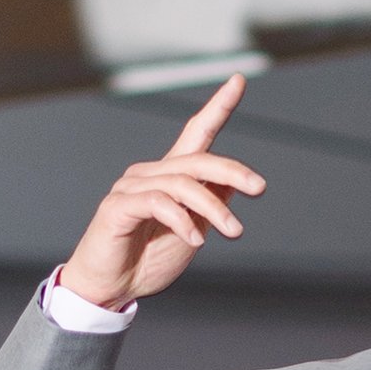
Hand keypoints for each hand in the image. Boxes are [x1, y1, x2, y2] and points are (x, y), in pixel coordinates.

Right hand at [59, 76, 266, 310]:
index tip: (238, 81)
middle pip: (197, 160)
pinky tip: (196, 240)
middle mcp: (150, 173)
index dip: (218, 107)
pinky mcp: (118, 206)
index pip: (196, 133)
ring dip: (214, 208)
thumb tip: (232, 183)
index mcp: (170, 177)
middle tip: (259, 188)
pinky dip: (181, 221)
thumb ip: (209, 206)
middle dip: (232, 170)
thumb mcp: (193, 233)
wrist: (111, 288)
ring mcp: (131, 187)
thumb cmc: (148, 260)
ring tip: (234, 232)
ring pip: (182, 184)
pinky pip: (157, 203)